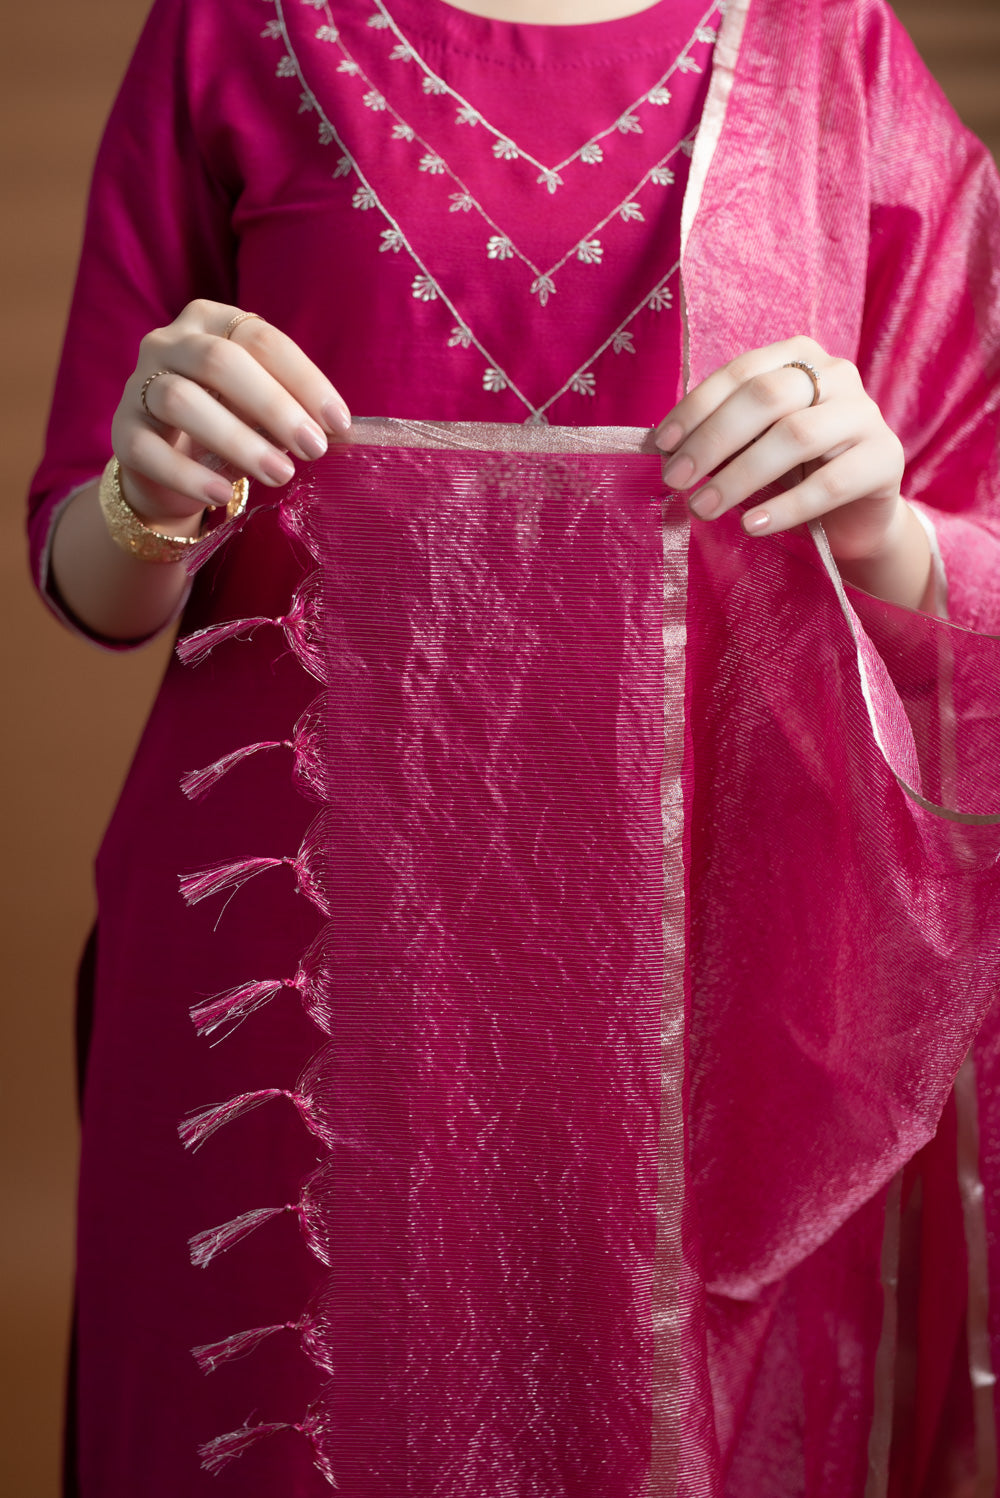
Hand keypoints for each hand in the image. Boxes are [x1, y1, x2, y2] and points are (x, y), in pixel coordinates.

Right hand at [110, 300, 350, 525]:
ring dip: (237, 440)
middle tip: (313, 449)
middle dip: (274, 407)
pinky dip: (190, 475)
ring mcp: (138, 385)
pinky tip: (224, 494)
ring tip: (279, 474)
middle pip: (219, 363)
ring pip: (181, 400)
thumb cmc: (227, 422)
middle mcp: (168, 342)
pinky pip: (149, 450)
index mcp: (211, 322)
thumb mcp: (262, 408)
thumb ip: (292, 409)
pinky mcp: (122, 431)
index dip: (304, 380)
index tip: (337, 423)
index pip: (261, 338)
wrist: (166, 465)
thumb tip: (337, 431)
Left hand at [654, 337, 905, 565]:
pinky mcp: (885, 459)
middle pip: (767, 397)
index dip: (697, 409)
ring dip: (740, 475)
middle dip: (713, 440)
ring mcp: (865, 415)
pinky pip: (831, 483)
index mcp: (798, 357)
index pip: (741, 373)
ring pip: (795, 437)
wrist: (853, 516)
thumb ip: (719, 438)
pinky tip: (752, 526)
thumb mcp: (751, 447)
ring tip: (702, 508)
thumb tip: (660, 447)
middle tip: (675, 481)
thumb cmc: (793, 473)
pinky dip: (785, 507)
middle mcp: (837, 374)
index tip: (661, 447)